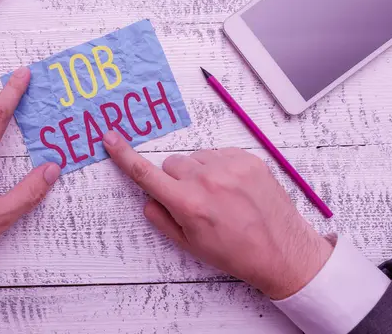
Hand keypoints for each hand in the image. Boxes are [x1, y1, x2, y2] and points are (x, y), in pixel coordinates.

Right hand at [102, 131, 331, 299]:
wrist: (282, 252)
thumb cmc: (234, 253)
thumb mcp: (190, 245)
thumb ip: (162, 219)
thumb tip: (149, 198)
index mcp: (188, 203)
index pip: (146, 174)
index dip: (124, 155)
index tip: (110, 138)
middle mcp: (207, 180)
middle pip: (172, 164)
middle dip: (176, 180)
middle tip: (195, 201)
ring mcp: (230, 166)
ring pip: (195, 158)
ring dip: (199, 172)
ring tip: (219, 195)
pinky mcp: (248, 158)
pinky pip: (219, 153)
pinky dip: (219, 167)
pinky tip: (232, 187)